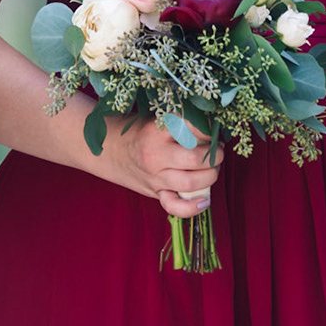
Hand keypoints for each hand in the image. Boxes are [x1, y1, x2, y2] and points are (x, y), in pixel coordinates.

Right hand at [96, 115, 220, 216]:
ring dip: (210, 175)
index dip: (210, 128)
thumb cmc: (139, 130)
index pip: (193, 128)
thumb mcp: (157, 118)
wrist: (108, 148)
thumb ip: (183, 122)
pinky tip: (205, 200)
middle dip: (215, 155)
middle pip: (195, 159)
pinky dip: (193, 207)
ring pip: (191, 182)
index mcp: (157, 131)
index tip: (213, 127)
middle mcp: (155, 155)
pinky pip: (175, 207)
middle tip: (217, 149)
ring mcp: (155, 177)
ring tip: (212, 167)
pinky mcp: (155, 192)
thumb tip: (214, 127)